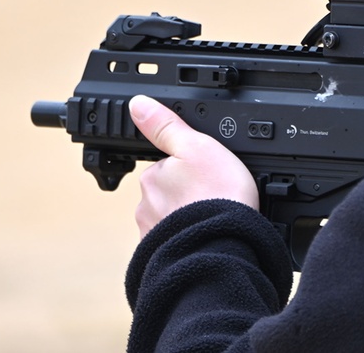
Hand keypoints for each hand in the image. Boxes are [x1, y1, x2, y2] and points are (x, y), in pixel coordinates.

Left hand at [129, 95, 258, 237]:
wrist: (225, 248)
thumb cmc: (217, 196)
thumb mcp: (199, 146)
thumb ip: (167, 125)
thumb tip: (138, 104)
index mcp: (152, 178)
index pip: (167, 166)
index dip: (190, 168)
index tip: (207, 175)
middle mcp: (146, 208)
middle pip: (169, 193)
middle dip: (187, 194)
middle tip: (213, 196)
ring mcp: (154, 236)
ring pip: (172, 219)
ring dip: (188, 218)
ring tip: (213, 218)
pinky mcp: (165, 260)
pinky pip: (178, 243)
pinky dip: (191, 240)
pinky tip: (208, 238)